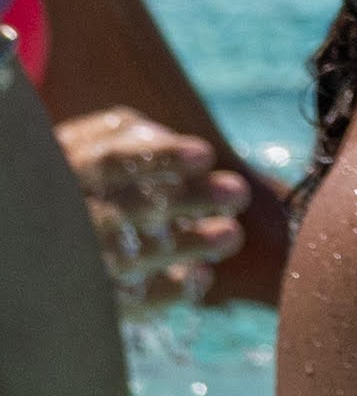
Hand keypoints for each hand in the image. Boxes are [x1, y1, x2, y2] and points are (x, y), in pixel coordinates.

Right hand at [58, 106, 241, 314]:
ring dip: (187, 246)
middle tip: (237, 194)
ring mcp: (72, 259)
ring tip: (231, 235)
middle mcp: (67, 215)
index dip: (160, 158)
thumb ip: (130, 137)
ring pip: (129, 258)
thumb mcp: (90, 142)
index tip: (205, 155)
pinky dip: (165, 293)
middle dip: (188, 200)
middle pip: (128, 209)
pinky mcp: (86, 295)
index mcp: (67, 170)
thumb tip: (176, 144)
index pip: (110, 161)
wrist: (35, 230)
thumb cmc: (81, 173)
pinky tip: (200, 278)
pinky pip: (125, 302)